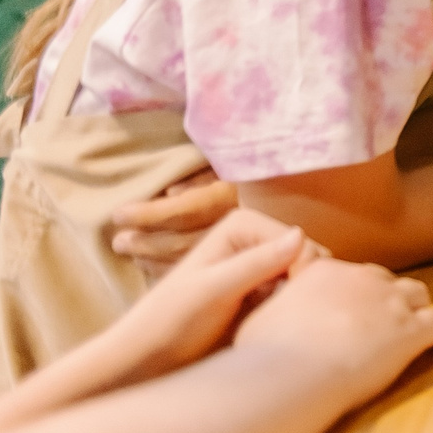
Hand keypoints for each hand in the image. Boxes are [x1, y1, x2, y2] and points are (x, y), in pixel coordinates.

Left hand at [107, 209, 322, 384]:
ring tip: (276, 324)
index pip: (301, 241)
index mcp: (242, 224)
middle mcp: (256, 239)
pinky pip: (296, 297)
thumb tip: (302, 235)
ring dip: (299, 301)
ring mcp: (262, 267)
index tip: (284, 304)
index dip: (302, 270)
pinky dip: (293, 312)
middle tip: (279, 317)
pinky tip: (276, 329)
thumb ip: (256, 263)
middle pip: (309, 258)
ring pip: (307, 279)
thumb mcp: (212, 291)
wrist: (148, 359)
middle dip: (302, 286)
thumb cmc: (170, 323)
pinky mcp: (265, 293)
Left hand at [109, 163, 239, 271]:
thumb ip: (203, 174)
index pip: (183, 210)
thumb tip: (171, 193)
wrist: (314, 191)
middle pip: (182, 241)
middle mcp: (234, 225)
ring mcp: (239, 247)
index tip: (119, 214)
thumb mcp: (230, 162)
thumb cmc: (251, 173)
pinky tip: (156, 267)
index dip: (148, 215)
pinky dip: (174, 270)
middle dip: (145, 243)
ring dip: (155, 260)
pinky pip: (203, 270)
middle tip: (118, 242)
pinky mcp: (240, 260)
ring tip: (132, 254)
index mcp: (230, 196)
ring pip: (190, 259)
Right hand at [234, 255, 432, 408]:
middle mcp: (362, 280)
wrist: (290, 373)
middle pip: (386, 281)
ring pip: (418, 295)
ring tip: (413, 329)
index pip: (352, 274)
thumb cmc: (265, 354)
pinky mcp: (411, 330)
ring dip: (416, 310)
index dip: (356, 293)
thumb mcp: (261, 315)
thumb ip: (279, 301)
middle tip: (383, 322)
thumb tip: (278, 301)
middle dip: (386, 298)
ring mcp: (390, 303)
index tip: (355, 310)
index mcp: (326, 272)